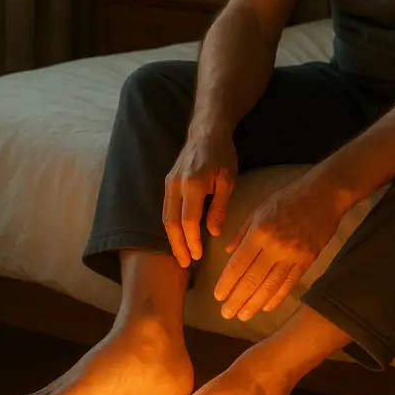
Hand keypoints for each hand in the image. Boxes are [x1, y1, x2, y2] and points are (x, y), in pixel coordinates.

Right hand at [163, 128, 237, 267]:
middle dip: (177, 246)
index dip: (191, 241)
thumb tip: (214, 233)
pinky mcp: (168, 181)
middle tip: (185, 264)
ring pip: (166, 217)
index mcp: (193, 184)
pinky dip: (170, 225)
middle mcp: (176, 184)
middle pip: (171, 223)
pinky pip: (166, 208)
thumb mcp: (228, 179)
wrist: (207, 130)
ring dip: (172, 238)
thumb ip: (220, 207)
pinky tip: (178, 236)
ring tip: (181, 255)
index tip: (197, 256)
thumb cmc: (222, 154)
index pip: (188, 221)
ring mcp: (169, 182)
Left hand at [213, 174, 342, 321]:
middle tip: (226, 314)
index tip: (218, 297)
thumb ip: (242, 232)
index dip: (227, 283)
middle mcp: (275, 247)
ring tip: (243, 316)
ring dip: (255, 304)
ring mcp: (293, 255)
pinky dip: (277, 297)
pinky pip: (290, 283)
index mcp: (260, 232)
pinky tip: (266, 307)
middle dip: (237, 299)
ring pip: (271, 286)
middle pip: (252, 280)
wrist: (324, 194)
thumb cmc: (288, 198)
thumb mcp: (260, 209)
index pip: (239, 264)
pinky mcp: (307, 260)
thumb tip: (228, 252)